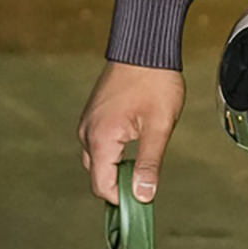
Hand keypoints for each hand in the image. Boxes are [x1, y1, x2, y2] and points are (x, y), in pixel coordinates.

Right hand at [78, 63, 185, 205]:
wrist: (145, 47)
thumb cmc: (155, 82)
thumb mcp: (159, 126)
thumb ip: (150, 163)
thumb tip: (144, 195)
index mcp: (101, 138)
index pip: (103, 186)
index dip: (123, 200)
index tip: (144, 201)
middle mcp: (88, 133)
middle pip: (98, 176)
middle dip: (120, 185)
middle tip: (148, 183)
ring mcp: (88, 123)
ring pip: (98, 161)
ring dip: (118, 168)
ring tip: (144, 162)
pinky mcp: (94, 116)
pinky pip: (99, 145)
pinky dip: (114, 154)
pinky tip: (136, 145)